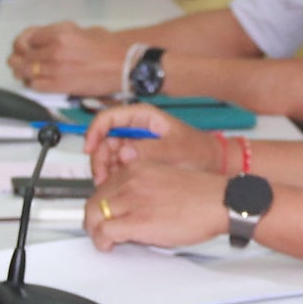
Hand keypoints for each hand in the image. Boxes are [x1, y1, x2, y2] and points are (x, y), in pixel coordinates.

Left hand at [8, 20, 126, 93]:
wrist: (125, 65)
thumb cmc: (110, 49)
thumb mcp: (82, 30)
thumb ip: (61, 34)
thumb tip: (46, 40)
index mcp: (60, 34)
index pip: (27, 37)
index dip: (22, 42)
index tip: (22, 46)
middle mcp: (55, 50)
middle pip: (22, 55)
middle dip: (18, 58)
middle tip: (18, 59)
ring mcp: (56, 69)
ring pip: (25, 71)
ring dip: (21, 72)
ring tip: (22, 72)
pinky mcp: (61, 86)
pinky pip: (36, 86)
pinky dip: (32, 84)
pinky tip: (35, 82)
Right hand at [85, 103, 222, 182]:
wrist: (213, 163)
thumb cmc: (200, 151)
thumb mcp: (176, 150)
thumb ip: (150, 150)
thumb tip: (124, 154)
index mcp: (143, 117)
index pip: (108, 118)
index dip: (94, 132)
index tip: (88, 148)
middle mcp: (136, 128)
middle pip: (104, 139)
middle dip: (99, 158)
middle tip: (102, 178)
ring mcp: (135, 143)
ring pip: (108, 155)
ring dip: (105, 170)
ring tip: (111, 186)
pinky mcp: (138, 158)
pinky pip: (118, 165)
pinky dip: (114, 176)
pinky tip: (119, 187)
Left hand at [86, 162, 226, 249]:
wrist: (220, 201)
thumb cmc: (203, 193)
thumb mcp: (166, 177)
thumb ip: (144, 185)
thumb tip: (131, 205)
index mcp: (138, 167)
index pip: (103, 184)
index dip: (102, 202)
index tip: (105, 211)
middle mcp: (131, 181)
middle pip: (94, 200)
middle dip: (94, 217)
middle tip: (99, 228)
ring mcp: (132, 200)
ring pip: (94, 215)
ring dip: (95, 231)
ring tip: (104, 239)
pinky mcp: (136, 221)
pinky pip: (104, 232)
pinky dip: (101, 241)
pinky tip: (108, 245)